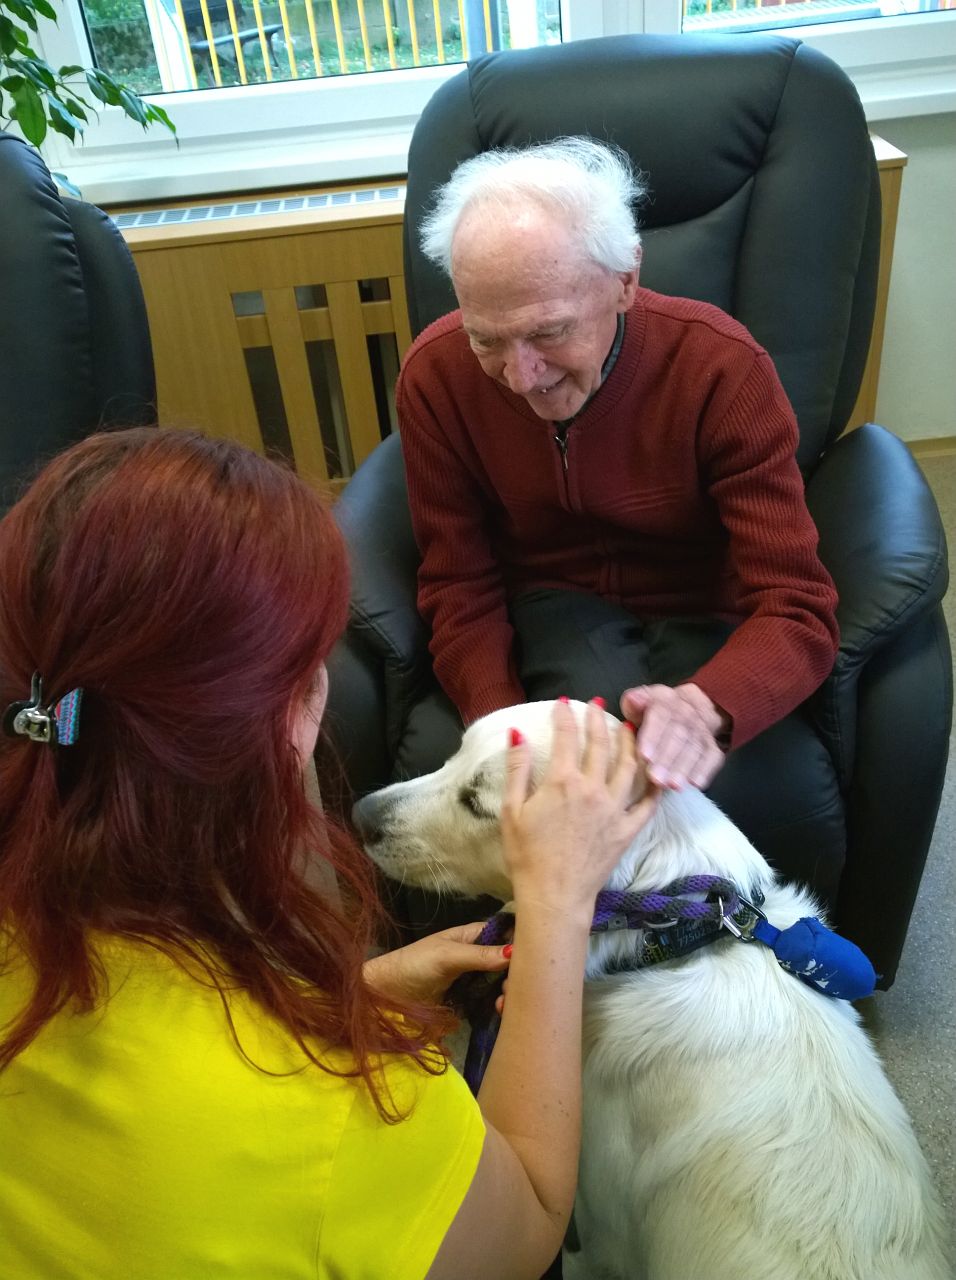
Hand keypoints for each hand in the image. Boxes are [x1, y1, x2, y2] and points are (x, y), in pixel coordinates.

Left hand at [362, 922, 510, 1005]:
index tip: (533, 961)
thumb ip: (480, 955)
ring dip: (508, 991)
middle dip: (516, 973)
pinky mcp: (469, 1000)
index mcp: (474, 935)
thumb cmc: (414, 965)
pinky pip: (490, 1000)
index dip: (521, 945)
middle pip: (508, 961)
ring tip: (504, 1003)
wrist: (386, 995)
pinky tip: (499, 1011)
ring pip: (502, 982)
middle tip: (514, 989)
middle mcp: (478, 955)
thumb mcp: (448, 956)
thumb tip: (515, 953)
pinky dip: (497, 1005)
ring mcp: (474, 978)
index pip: (507, 934)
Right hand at [502, 700, 658, 918]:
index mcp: (562, 781)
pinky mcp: (628, 830)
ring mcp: (614, 809)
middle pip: (599, 745)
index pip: (566, 737)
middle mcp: (593, 789)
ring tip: (629, 728)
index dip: (564, 716)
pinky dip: (653, 785)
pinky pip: (647, 804)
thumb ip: (517, 769)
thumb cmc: (526, 855)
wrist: (554, 895)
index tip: (563, 703)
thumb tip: (517, 733)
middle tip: (597, 705)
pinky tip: (656, 772)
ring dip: (629, 743)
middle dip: (598, 720)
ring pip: (628, 766)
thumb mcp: (511, 810)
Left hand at [620, 682, 728, 790]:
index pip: (660, 717)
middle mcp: (687, 714)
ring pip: (694, 749)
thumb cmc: (660, 712)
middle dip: (667, 759)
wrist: (695, 707)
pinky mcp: (713, 746)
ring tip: (673, 785)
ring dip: (683, 768)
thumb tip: (631, 701)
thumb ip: (634, 703)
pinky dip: (705, 771)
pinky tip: (695, 784)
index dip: (653, 736)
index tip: (644, 755)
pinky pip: (712, 758)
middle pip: (678, 736)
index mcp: (666, 702)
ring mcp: (702, 730)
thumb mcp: (644, 701)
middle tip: (656, 778)